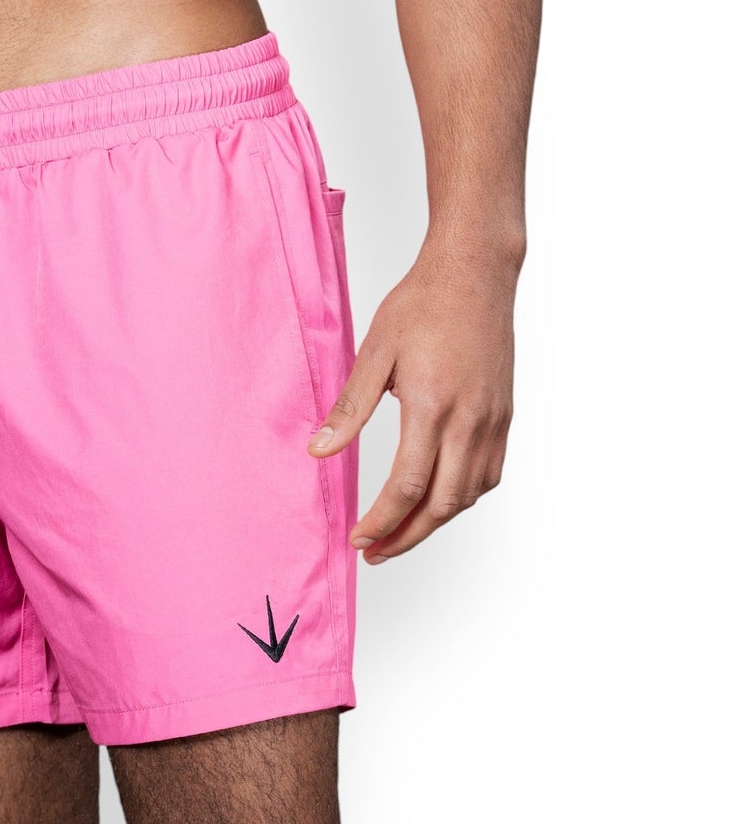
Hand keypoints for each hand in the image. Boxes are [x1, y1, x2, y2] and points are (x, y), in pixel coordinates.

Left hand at [308, 250, 515, 563]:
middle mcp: (469, 420)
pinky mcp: (504, 415)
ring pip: (469, 495)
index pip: (408, 485)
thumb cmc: (423, 304)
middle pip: (442, 504)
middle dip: (406, 537)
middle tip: (374, 551)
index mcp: (432, 405)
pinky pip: (489, 474)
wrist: (476, 273)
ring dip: (435, 523)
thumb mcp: (375, 351)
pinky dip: (463, 498)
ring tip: (400, 533)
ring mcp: (493, 420)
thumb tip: (319, 450)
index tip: (359, 538)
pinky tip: (439, 501)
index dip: (382, 520)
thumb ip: (349, 407)